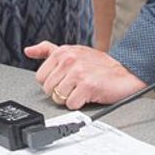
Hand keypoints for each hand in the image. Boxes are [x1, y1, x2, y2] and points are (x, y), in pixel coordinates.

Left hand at [24, 42, 145, 108]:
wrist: (126, 72)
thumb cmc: (100, 65)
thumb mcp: (73, 51)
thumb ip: (48, 50)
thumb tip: (28, 50)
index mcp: (63, 52)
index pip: (40, 76)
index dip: (52, 83)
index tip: (64, 80)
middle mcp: (69, 60)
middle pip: (48, 88)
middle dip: (60, 92)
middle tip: (74, 86)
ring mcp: (78, 73)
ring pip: (58, 97)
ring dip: (70, 98)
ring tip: (81, 90)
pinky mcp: (87, 86)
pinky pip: (71, 104)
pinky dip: (79, 104)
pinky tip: (87, 95)